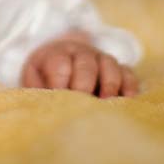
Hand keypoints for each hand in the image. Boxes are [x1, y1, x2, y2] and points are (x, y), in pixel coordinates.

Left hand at [21, 30, 138, 97]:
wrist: (61, 62)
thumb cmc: (45, 79)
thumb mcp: (34, 81)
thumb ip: (36, 91)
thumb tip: (38, 109)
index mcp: (57, 55)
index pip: (59, 63)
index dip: (59, 82)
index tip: (58, 98)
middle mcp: (81, 54)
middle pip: (85, 64)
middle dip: (83, 84)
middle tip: (81, 103)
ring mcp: (102, 60)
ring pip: (109, 66)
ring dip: (109, 86)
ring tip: (105, 104)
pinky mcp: (119, 70)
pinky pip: (128, 74)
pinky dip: (130, 87)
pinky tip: (127, 102)